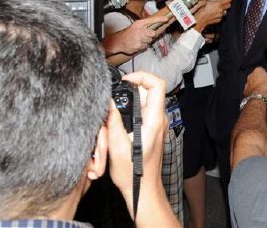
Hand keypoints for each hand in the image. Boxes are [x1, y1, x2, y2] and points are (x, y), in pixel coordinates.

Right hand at [103, 11, 172, 55]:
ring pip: (149, 40)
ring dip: (146, 41)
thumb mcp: (136, 26)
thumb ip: (145, 27)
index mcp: (139, 24)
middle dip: (150, 35)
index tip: (166, 19)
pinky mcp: (139, 45)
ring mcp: (140, 38)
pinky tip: (137, 44)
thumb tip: (154, 29)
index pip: (152, 20)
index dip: (160, 19)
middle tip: (143, 35)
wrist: (119, 41)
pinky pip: (145, 46)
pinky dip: (142, 46)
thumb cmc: (128, 33)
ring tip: (138, 40)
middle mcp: (140, 30)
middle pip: (153, 33)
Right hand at [106, 71, 167, 216]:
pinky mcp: (152, 130)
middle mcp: (159, 119)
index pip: (157, 84)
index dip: (141, 76)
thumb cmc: (133, 174)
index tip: (125, 81)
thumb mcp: (117, 146)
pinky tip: (118, 123)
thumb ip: (113, 121)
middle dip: (130, 91)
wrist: (143, 190)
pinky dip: (130, 112)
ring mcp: (157, 125)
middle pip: (148, 91)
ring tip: (113, 112)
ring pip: (144, 102)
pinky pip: (143, 112)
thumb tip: (108, 101)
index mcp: (154, 119)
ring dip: (129, 102)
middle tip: (113, 99)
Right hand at [194, 0, 233, 31]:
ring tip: (220, 7)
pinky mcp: (218, 20)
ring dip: (223, 9)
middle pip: (228, 6)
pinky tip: (216, 13)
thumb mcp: (205, 0)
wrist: (200, 19)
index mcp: (218, 4)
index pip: (228, 0)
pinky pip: (221, 16)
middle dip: (228, 3)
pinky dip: (220, 14)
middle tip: (226, 1)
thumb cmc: (201, 10)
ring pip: (225, 11)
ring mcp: (220, 15)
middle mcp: (220, 10)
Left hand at [243, 66, 266, 100]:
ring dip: (259, 87)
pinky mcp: (246, 92)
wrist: (258, 99)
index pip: (263, 69)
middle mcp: (251, 76)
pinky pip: (252, 91)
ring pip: (254, 84)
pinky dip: (256, 93)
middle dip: (263, 81)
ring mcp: (247, 84)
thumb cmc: (266, 89)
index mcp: (258, 70)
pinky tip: (261, 96)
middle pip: (258, 77)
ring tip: (265, 93)